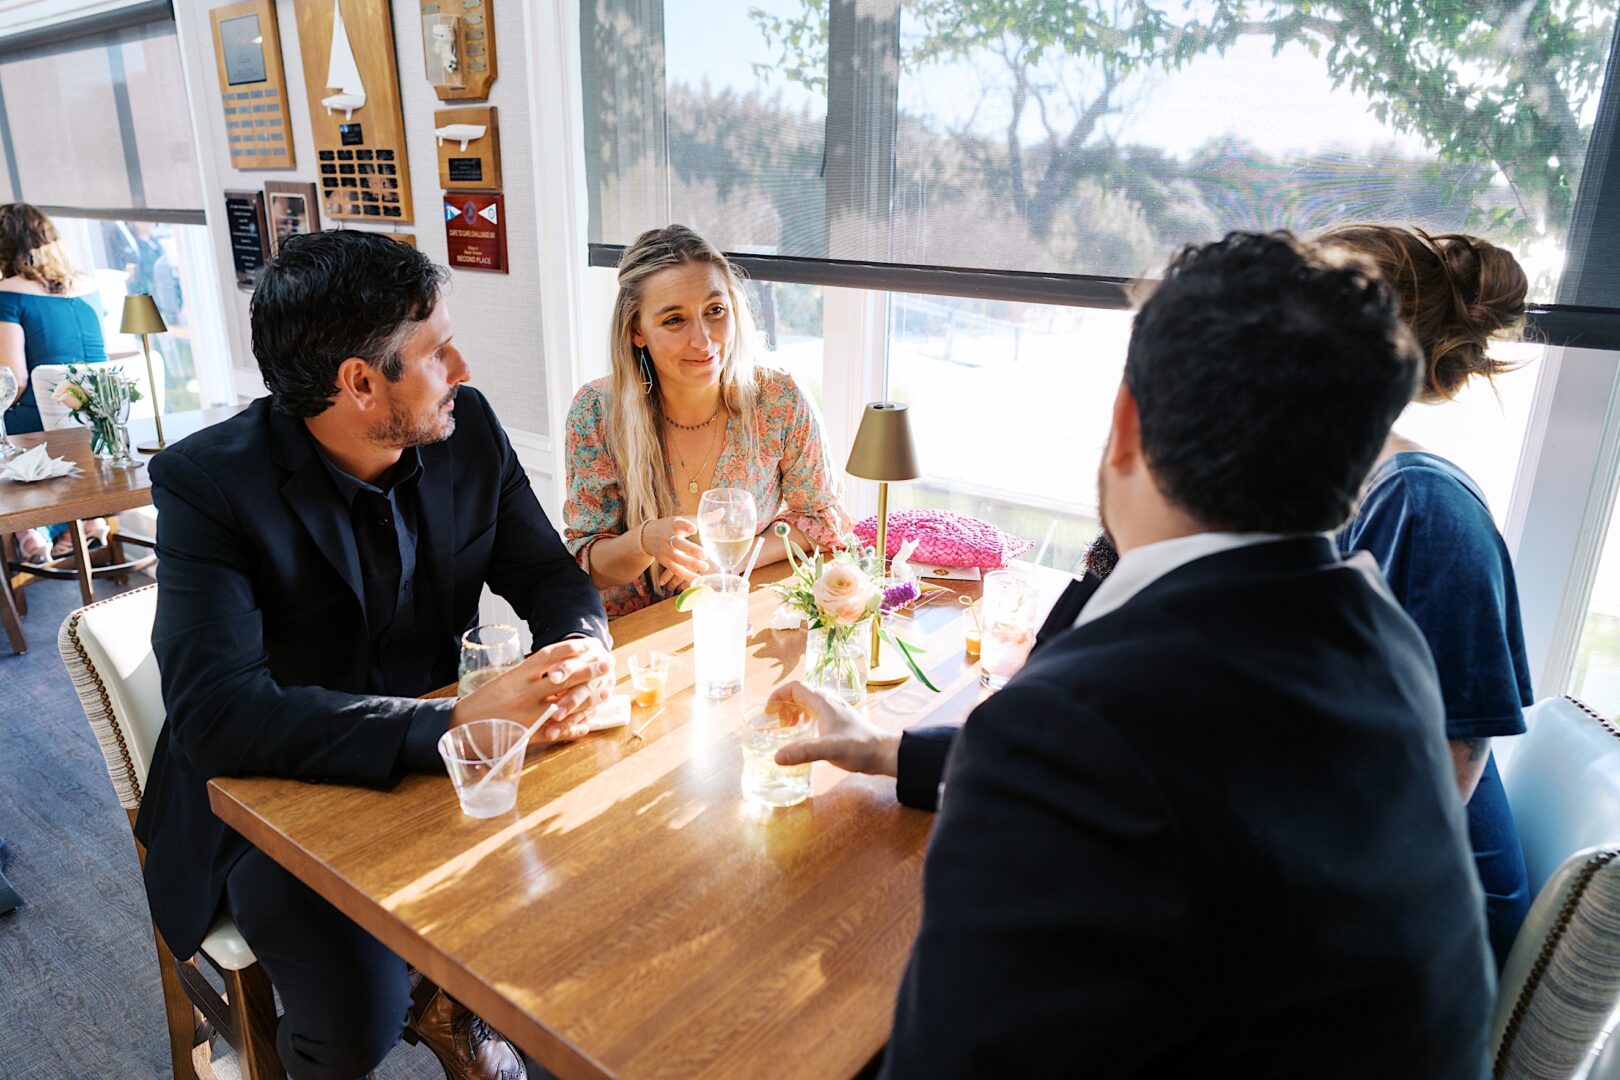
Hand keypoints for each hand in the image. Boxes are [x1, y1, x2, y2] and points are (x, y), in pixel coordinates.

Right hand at [452, 637, 614, 743]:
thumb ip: (528, 675)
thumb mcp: (505, 681)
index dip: (570, 649)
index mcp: (517, 675)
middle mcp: (525, 692)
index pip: (549, 656)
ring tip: (601, 694)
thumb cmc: (484, 701)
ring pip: (566, 704)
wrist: (460, 726)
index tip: (587, 644)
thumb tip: (554, 667)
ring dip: (586, 699)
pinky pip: (558, 731)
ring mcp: (528, 714)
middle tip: (606, 664)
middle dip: (588, 670)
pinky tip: (585, 725)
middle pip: (564, 678)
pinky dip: (573, 728)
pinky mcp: (529, 735)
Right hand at [642, 515, 709, 587]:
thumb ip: (703, 519)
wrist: (648, 536)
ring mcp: (665, 551)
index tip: (694, 529)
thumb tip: (722, 512)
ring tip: (705, 567)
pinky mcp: (664, 561)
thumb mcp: (684, 520)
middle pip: (678, 543)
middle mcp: (668, 537)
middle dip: (690, 550)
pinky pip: (675, 570)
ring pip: (677, 558)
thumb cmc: (671, 526)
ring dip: (691, 564)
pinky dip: (686, 575)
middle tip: (705, 555)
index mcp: (673, 524)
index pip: (679, 524)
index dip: (685, 526)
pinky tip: (697, 578)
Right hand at [767, 681, 900, 776]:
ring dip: (793, 711)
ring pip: (807, 703)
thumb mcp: (829, 749)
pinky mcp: (838, 721)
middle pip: (799, 693)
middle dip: (784, 705)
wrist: (883, 753)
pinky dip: (804, 719)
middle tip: (778, 724)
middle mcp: (828, 703)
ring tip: (788, 728)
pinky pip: (815, 713)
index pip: (795, 687)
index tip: (769, 712)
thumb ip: (804, 751)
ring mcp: (834, 711)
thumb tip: (777, 757)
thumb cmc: (860, 747)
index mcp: (824, 702)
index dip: (778, 696)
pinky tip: (805, 734)